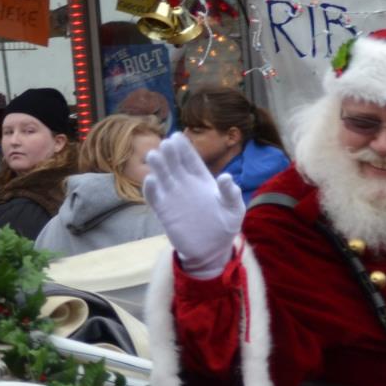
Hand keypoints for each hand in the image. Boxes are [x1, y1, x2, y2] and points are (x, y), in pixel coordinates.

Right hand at [143, 133, 244, 279]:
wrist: (212, 249)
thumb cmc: (225, 226)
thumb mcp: (234, 209)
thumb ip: (231, 193)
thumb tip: (226, 177)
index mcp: (202, 180)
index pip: (191, 160)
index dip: (184, 148)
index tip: (177, 136)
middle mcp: (185, 185)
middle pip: (175, 165)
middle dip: (170, 153)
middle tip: (166, 144)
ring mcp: (173, 197)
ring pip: (162, 177)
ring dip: (157, 167)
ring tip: (154, 156)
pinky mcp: (164, 211)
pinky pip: (154, 197)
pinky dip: (150, 189)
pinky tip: (150, 180)